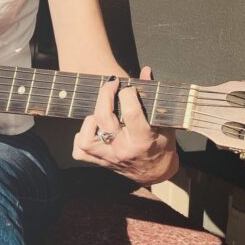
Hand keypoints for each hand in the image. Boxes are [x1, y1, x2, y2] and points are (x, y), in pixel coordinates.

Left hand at [73, 66, 178, 184]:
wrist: (156, 174)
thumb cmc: (162, 146)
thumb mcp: (165, 123)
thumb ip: (153, 97)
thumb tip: (145, 71)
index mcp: (142, 140)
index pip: (131, 112)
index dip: (127, 94)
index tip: (128, 86)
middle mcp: (122, 149)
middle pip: (103, 118)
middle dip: (104, 95)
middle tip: (111, 85)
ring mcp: (108, 157)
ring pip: (86, 138)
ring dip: (90, 120)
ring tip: (101, 112)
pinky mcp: (99, 162)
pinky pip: (80, 151)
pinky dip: (81, 137)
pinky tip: (92, 128)